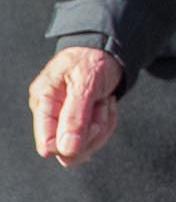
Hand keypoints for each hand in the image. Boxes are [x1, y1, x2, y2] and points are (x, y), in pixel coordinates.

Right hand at [27, 46, 122, 165]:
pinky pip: (93, 139)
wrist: (105, 49)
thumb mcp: (85, 83)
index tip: (93, 124)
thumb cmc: (91, 60)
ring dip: (102, 126)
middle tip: (102, 105)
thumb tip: (66, 150)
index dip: (72, 143)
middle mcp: (49, 115)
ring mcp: (63, 120)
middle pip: (67, 152)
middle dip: (93, 133)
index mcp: (43, 103)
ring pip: (82, 148)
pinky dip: (107, 123)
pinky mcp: (77, 122)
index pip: (48, 144)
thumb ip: (75, 115)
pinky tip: (107, 104)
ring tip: (105, 101)